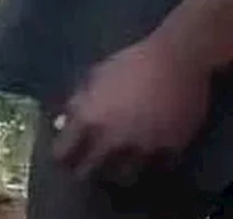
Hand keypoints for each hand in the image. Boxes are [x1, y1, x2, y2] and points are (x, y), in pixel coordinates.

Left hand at [51, 37, 210, 183]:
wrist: (176, 60)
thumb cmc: (130, 62)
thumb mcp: (94, 77)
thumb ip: (78, 103)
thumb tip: (63, 124)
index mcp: (89, 118)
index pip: (64, 151)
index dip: (60, 156)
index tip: (61, 158)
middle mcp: (112, 138)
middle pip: (89, 170)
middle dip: (83, 171)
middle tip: (83, 168)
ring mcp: (142, 147)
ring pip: (123, 175)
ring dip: (115, 172)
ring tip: (113, 165)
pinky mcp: (170, 150)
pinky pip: (155, 167)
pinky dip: (148, 164)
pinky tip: (144, 157)